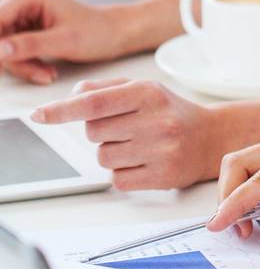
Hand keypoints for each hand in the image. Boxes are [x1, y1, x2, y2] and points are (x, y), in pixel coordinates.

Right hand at [0, 0, 122, 83]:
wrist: (112, 32)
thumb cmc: (96, 32)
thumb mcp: (64, 42)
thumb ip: (29, 45)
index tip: (2, 65)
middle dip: (14, 60)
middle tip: (40, 74)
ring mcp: (18, 9)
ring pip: (1, 46)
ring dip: (21, 65)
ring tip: (47, 74)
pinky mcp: (20, 23)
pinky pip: (9, 48)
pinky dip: (25, 63)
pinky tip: (45, 70)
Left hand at [31, 77, 221, 189]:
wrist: (212, 137)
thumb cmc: (171, 112)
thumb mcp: (143, 89)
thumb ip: (105, 89)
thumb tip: (72, 96)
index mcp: (148, 93)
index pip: (94, 103)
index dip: (63, 110)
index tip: (40, 114)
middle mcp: (156, 120)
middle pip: (93, 132)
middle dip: (100, 131)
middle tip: (125, 127)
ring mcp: (161, 150)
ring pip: (103, 157)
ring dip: (112, 152)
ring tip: (137, 144)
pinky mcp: (162, 177)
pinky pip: (118, 179)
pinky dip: (123, 172)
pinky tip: (143, 161)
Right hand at [208, 131, 259, 240]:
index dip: (236, 202)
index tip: (219, 225)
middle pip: (242, 161)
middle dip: (228, 194)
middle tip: (232, 231)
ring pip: (244, 164)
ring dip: (235, 194)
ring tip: (244, 228)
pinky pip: (257, 173)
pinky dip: (247, 194)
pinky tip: (254, 217)